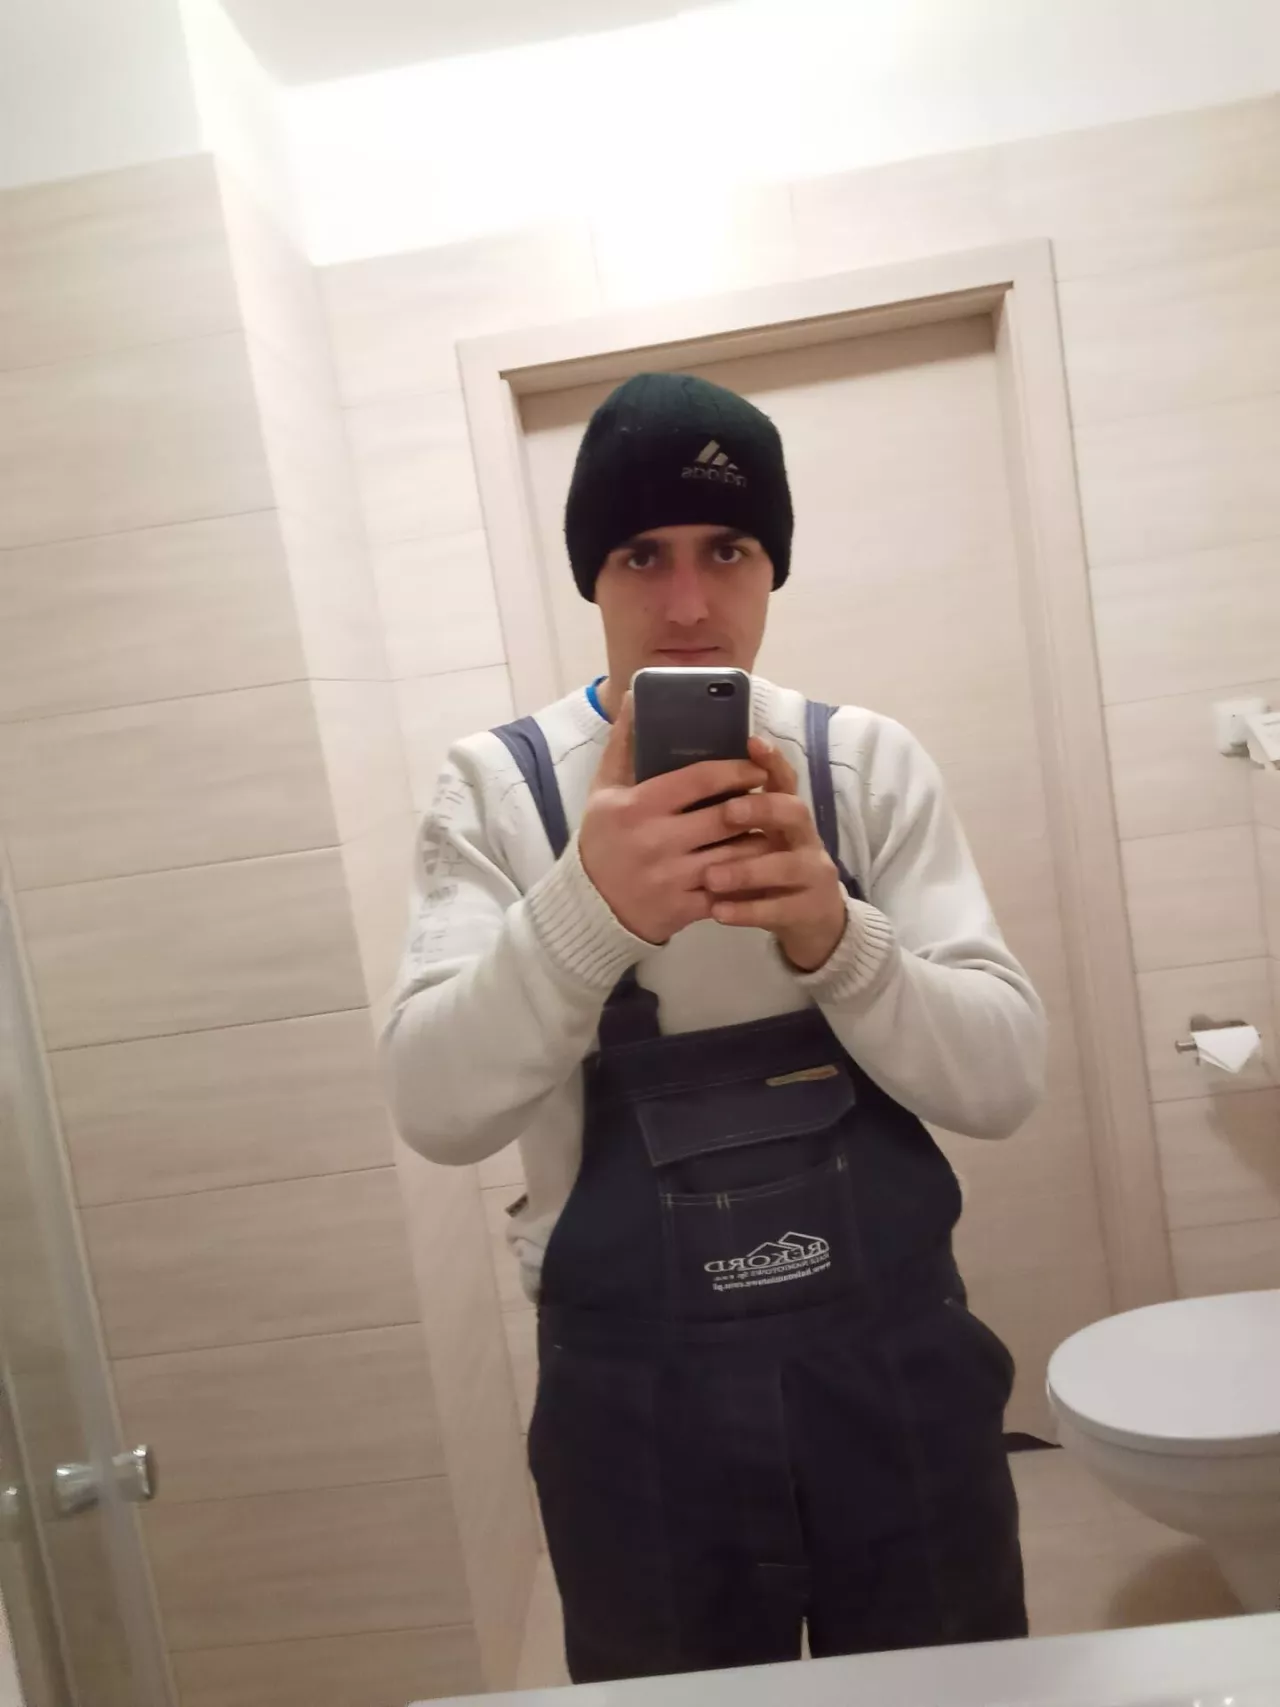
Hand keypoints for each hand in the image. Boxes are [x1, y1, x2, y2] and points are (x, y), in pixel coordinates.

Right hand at [579, 695, 768, 943]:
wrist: (588, 905)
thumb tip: (636, 697)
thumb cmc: (602, 839)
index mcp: (638, 805)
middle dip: (758, 806)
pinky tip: (757, 867)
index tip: (758, 769)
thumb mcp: (603, 790)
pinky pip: (730, 892)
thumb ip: (623, 744)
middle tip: (772, 798)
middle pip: (728, 817)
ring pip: (737, 855)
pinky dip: (749, 879)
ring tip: (771, 830)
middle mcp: (656, 840)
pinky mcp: (683, 908)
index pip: (702, 779)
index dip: (739, 770)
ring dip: (761, 841)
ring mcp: (671, 877)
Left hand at [702, 736, 848, 972]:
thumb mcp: (754, 838)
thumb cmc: (768, 868)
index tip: (752, 742)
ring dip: (747, 869)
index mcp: (786, 814)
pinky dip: (747, 910)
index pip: (783, 779)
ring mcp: (812, 873)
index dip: (772, 760)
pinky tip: (717, 912)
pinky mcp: (809, 909)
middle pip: (793, 812)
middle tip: (727, 811)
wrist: (812, 919)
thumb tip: (682, 775)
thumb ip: (728, 812)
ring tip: (710, 876)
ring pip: (786, 865)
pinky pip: (779, 909)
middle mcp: (804, 837)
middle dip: (761, 809)